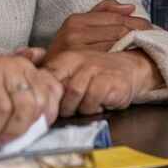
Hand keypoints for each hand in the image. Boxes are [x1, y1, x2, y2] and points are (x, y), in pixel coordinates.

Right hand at [0, 53, 62, 145]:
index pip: (53, 91)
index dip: (48, 115)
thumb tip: (48, 103)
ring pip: (21, 106)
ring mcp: (0, 65)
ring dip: (8, 130)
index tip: (34, 132)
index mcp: (28, 68)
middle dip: (23, 127)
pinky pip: (1, 107)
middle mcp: (18, 64)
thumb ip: (27, 92)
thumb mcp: (5, 90)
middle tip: (8, 141)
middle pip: (37, 101)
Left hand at [44, 49, 163, 116]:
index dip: (46, 97)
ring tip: (88, 104)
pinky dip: (94, 108)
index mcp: (66, 58)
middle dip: (62, 106)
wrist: (133, 68)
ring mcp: (94, 70)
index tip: (51, 106)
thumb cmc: (100, 75)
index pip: (45, 79)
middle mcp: (79, 61)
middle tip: (74, 107)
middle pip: (57, 92)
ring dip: (79, 108)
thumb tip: (34, 95)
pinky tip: (101, 103)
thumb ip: (55, 79)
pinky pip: (91, 103)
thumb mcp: (75, 73)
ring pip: (73, 98)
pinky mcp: (108, 82)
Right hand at [47, 0, 151, 58]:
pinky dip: (125, 59)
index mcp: (76, 21)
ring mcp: (77, 51)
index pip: (118, 19)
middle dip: (141, 33)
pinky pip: (111, 61)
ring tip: (148, 48)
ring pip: (118, 44)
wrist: (45, 76)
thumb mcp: (78, 27)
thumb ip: (103, 12)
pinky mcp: (80, 67)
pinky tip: (133, 61)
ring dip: (137, 46)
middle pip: (120, 31)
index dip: (138, 23)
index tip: (151, 28)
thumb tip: (131, 7)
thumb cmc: (65, 51)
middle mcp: (75, 33)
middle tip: (155, 39)